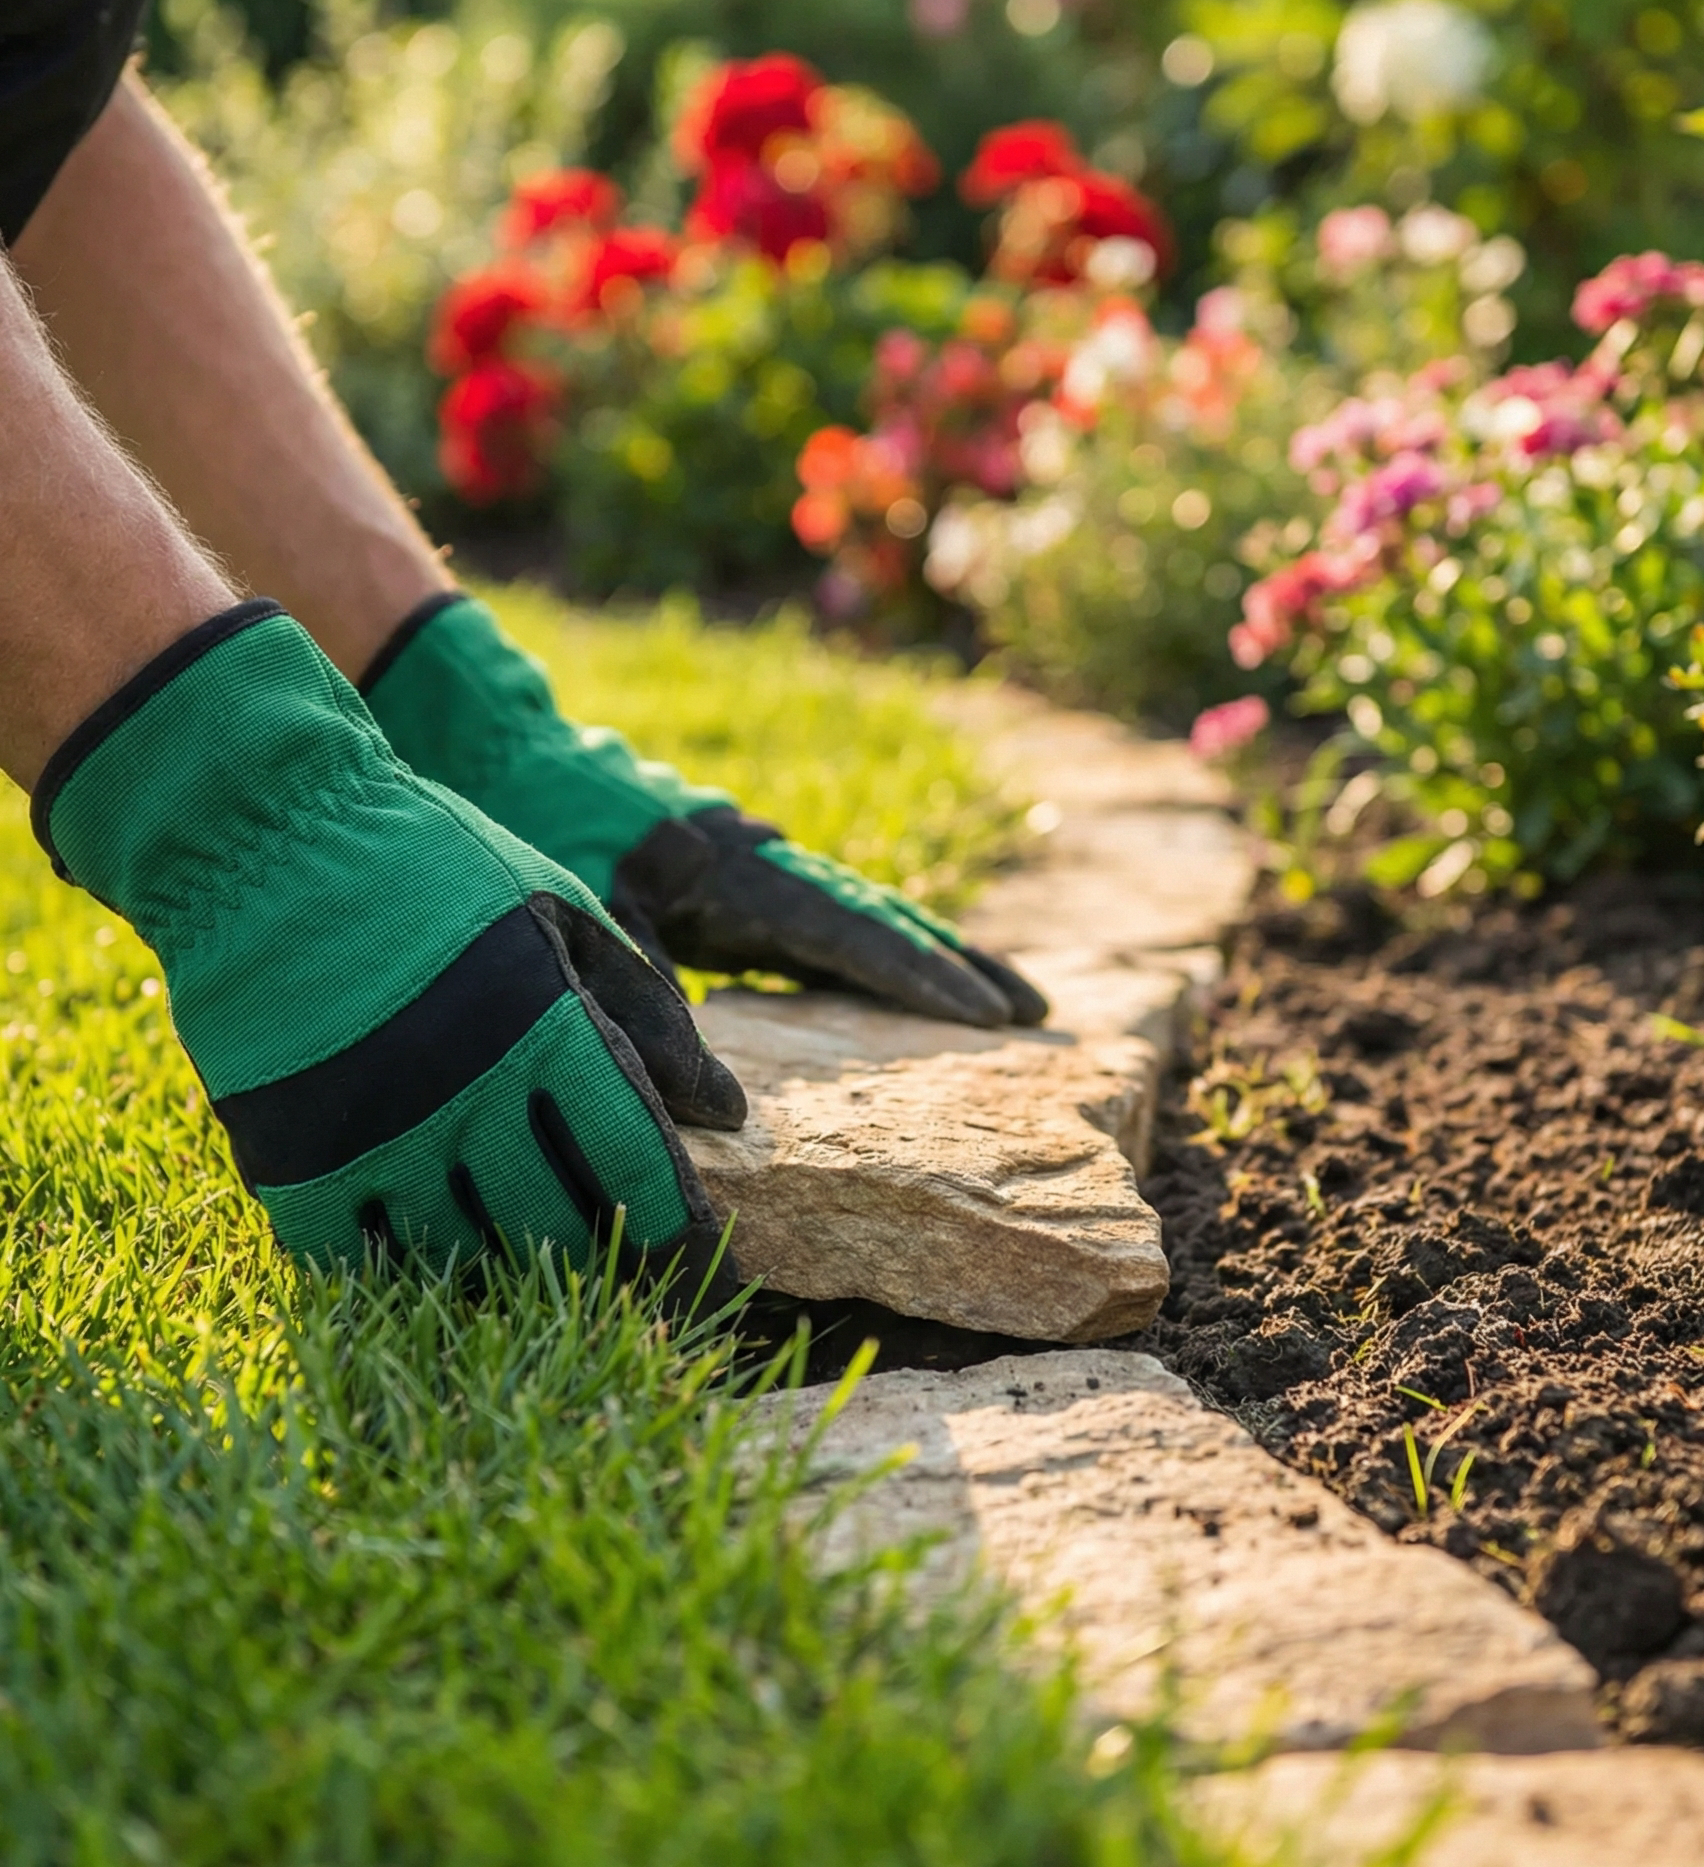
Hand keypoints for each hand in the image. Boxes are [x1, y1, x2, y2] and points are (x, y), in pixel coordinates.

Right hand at [36, 603, 746, 1317]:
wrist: (267, 840)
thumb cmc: (431, 866)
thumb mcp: (562, 913)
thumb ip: (644, 1014)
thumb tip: (728, 1110)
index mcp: (547, 1030)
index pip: (638, 1166)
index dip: (681, 1232)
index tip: (710, 1269)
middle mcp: (470, 1097)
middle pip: (561, 1226)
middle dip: (600, 1253)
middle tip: (616, 1259)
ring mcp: (378, 1137)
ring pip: (466, 1255)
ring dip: (503, 1259)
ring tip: (522, 1246)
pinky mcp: (295, 1161)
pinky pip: (362, 1261)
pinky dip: (400, 1264)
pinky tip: (422, 1244)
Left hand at [364, 593, 1048, 1029]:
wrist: (502, 748)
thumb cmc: (541, 838)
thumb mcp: (595, 935)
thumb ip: (655, 1024)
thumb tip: (726, 1118)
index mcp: (740, 873)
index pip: (854, 935)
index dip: (924, 981)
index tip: (992, 1020)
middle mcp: (762, 858)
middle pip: (883, 914)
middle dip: (961, 965)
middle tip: (1038, 1013)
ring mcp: (753, 855)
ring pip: (863, 904)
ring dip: (933, 948)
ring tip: (1003, 995)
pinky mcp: (732, 863)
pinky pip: (827, 905)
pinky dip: (878, 937)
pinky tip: (896, 969)